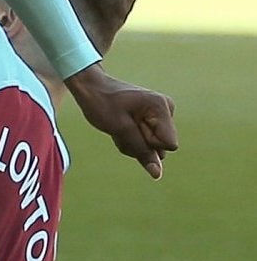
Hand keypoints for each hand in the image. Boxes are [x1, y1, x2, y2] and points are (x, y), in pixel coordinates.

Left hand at [65, 64, 177, 178]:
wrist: (91, 86)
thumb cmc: (102, 103)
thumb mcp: (119, 129)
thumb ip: (141, 151)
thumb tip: (158, 174)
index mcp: (161, 108)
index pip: (168, 145)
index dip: (147, 144)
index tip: (131, 128)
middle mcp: (166, 110)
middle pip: (159, 148)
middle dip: (137, 144)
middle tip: (119, 127)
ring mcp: (160, 115)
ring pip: (151, 147)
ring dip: (132, 143)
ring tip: (118, 126)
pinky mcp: (152, 120)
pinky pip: (145, 142)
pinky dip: (130, 139)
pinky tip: (121, 126)